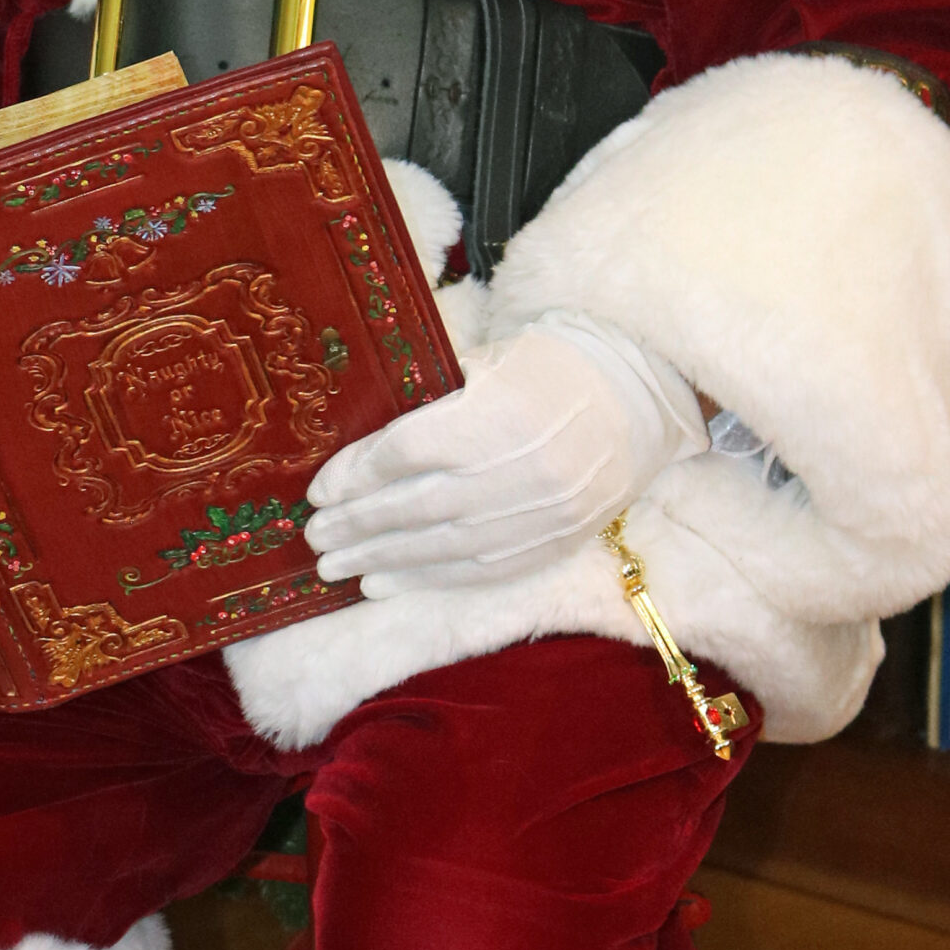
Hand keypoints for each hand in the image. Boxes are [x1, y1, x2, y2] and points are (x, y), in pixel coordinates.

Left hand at [303, 311, 708, 596]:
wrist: (637, 396)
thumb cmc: (548, 368)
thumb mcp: (484, 365)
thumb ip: (429, 403)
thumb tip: (361, 449)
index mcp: (495, 417)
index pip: (406, 453)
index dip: (355, 475)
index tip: (318, 490)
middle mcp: (515, 474)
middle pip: (415, 507)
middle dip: (356, 526)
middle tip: (313, 537)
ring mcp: (537, 517)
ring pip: (441, 548)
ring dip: (379, 560)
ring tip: (333, 567)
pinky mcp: (552, 545)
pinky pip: (477, 572)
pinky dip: (424, 580)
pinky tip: (382, 584)